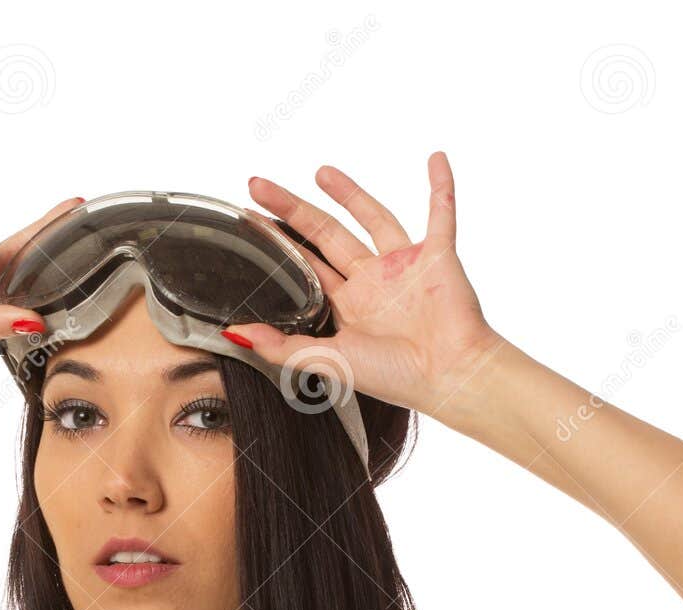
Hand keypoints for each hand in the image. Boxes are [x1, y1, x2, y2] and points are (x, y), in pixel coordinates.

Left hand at [222, 152, 505, 418]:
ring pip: (373, 218)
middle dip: (293, 209)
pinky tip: (435, 159)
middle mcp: (374, 284)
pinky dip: (440, 186)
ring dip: (350, 193)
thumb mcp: (326, 361)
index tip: (250, 219)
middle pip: (327, 235)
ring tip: (321, 172)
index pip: (306, 265)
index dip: (279, 242)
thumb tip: (233, 334)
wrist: (449, 376)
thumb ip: (280, 346)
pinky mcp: (438, 256)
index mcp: (349, 307)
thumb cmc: (396, 377)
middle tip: (260, 184)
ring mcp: (405, 267)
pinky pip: (441, 213)